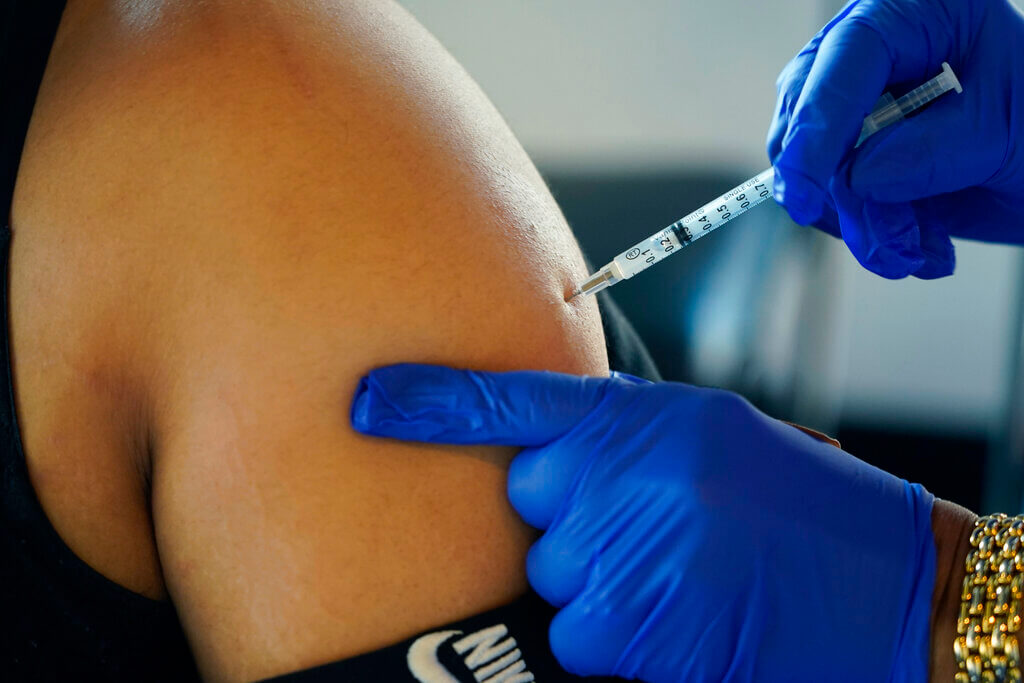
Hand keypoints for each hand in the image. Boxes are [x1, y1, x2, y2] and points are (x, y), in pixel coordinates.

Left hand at [352, 364, 935, 681]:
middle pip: (533, 511)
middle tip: (656, 528)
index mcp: (642, 421)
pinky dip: (626, 641)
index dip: (433, 404)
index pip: (515, 405)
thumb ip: (618, 440)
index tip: (368, 400)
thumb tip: (546, 461)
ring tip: (684, 579)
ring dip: (603, 590)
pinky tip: (688, 619)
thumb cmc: (795, 502)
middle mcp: (626, 482)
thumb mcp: (707, 436)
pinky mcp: (643, 641)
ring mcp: (631, 564)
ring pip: (557, 586)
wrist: (888, 582)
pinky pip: (586, 644)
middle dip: (576, 524)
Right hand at [768, 0, 1023, 278]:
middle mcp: (875, 57)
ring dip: (866, 228)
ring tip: (920, 250)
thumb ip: (929, 152)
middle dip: (843, 194)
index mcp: (916, 15)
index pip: (845, 59)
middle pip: (809, 119)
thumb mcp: (1004, 132)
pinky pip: (836, 204)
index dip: (816, 127)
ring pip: (818, 174)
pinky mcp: (857, 159)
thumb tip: (858, 178)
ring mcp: (861, 111)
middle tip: (885, 245)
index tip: (803, 194)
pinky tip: (922, 245)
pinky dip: (875, 236)